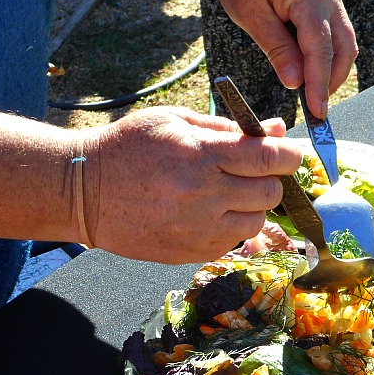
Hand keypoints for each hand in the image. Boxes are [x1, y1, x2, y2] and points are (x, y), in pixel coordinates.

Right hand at [80, 107, 301, 263]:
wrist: (82, 192)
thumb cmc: (128, 148)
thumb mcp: (175, 122)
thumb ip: (228, 127)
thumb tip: (276, 129)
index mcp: (200, 155)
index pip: (269, 158)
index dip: (289, 155)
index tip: (290, 153)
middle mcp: (203, 195)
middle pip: (270, 192)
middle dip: (270, 179)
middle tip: (252, 170)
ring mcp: (197, 228)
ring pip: (256, 221)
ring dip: (251, 205)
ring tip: (225, 192)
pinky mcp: (191, 252)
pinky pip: (232, 240)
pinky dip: (230, 226)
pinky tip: (205, 211)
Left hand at [203, 0, 357, 118]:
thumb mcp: (250, 13)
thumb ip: (276, 48)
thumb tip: (295, 82)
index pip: (322, 51)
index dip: (320, 86)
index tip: (317, 114)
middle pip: (344, 49)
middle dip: (332, 82)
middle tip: (314, 109)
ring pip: (345, 43)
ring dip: (332, 70)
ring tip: (310, 93)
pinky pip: (335, 33)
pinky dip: (327, 55)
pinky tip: (308, 69)